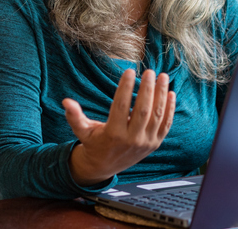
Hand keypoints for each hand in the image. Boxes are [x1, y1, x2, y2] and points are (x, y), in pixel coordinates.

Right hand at [62, 69, 175, 185]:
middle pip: (143, 110)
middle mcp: (132, 139)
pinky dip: (170, 109)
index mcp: (113, 134)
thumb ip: (75, 117)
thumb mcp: (82, 131)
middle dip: (148, 89)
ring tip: (163, 76)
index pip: (121, 106)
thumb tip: (66, 102)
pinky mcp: (155, 144)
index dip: (125, 88)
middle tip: (150, 71)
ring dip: (161, 95)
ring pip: (157, 116)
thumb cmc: (94, 143)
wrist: (105, 167)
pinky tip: (171, 93)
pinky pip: (165, 125)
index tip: (129, 71)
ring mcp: (146, 142)